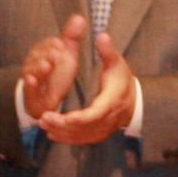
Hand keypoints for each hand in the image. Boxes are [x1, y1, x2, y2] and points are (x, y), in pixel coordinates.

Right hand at [14, 14, 84, 124]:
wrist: (46, 99)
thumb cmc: (56, 74)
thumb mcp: (66, 55)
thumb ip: (72, 38)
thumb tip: (80, 17)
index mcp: (43, 51)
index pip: (47, 44)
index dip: (53, 44)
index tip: (61, 44)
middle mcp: (34, 62)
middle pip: (38, 55)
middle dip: (47, 54)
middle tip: (57, 55)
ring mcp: (31, 77)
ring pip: (32, 70)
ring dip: (39, 68)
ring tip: (47, 65)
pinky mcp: (30, 93)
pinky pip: (28, 88)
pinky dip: (30, 84)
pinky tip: (33, 80)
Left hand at [35, 32, 138, 147]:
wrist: (134, 101)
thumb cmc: (122, 79)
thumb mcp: (117, 63)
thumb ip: (108, 51)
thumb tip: (102, 36)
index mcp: (111, 101)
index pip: (94, 114)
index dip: (77, 118)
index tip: (60, 116)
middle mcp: (108, 118)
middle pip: (84, 127)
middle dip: (62, 125)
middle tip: (43, 118)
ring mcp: (104, 129)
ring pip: (81, 136)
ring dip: (61, 132)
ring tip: (43, 123)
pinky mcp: (99, 134)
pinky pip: (83, 140)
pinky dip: (67, 138)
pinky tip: (52, 134)